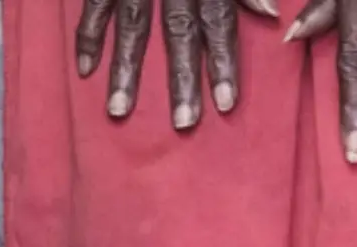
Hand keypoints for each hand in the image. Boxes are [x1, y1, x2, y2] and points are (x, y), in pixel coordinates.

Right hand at [77, 0, 278, 128]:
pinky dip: (88, 37)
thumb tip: (272, 13)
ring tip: (119, 111)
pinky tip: (85, 72)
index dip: (224, 62)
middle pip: (178, 32)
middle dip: (182, 78)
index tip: (227, 103)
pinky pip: (93, 6)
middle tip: (185, 124)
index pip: (219, 22)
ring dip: (125, 70)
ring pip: (131, 26)